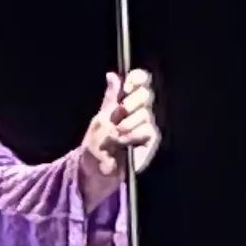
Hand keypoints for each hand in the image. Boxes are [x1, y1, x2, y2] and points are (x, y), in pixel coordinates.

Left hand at [80, 69, 161, 195]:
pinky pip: (147, 131)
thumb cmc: (96, 145)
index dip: (137, 79)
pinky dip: (133, 136)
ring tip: (116, 136)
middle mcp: (138, 111)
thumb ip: (110, 98)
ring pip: (145, 114)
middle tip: (120, 113)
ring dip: (127, 124)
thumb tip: (112, 75)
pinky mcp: (149, 141)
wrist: (96, 170)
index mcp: (125, 102)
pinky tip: (123, 143)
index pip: (139, 81)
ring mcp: (145, 126)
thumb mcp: (100, 119)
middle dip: (131, 103)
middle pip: (145, 95)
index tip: (127, 86)